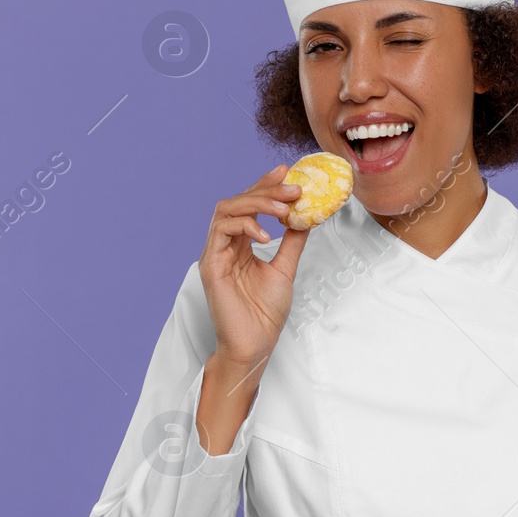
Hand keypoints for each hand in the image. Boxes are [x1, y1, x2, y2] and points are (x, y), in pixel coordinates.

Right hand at [198, 164, 309, 370]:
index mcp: (240, 244)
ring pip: (226, 210)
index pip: (249, 205)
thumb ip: (293, 242)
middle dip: (266, 189)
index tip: (288, 172)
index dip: (266, 185)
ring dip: (256, 203)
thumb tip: (307, 217)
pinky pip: (221, 231)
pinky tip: (267, 235)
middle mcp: (225, 245)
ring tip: (284, 209)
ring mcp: (215, 253)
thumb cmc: (264, 313)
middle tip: (294, 187)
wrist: (254, 344)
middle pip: (237, 201)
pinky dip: (245, 226)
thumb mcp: (285, 269)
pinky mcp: (210, 265)